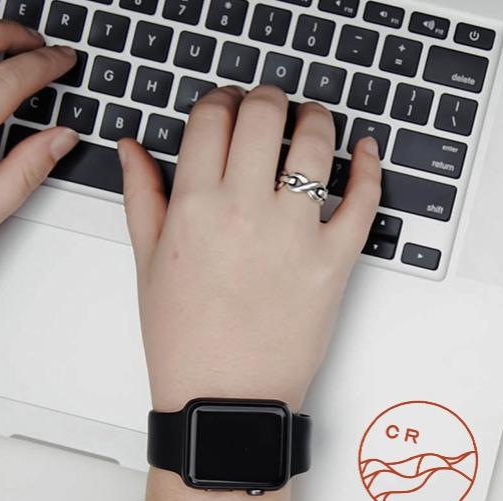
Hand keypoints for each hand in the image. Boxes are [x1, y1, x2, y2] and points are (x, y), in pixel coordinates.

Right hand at [118, 86, 379, 500]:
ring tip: (313, 120)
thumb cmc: (185, 341)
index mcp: (193, 206)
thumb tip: (133, 148)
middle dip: (268, 98)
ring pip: (315, 144)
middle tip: (271, 104)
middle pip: (264, 116)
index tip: (229, 104)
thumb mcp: (147, 263)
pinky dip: (369, 166)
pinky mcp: (335, 260)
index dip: (222, 100)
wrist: (225, 400)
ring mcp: (294, 234)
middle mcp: (244, 210)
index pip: (212, 118)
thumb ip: (142, 195)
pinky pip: (363, 199)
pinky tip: (364, 151)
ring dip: (316, 118)